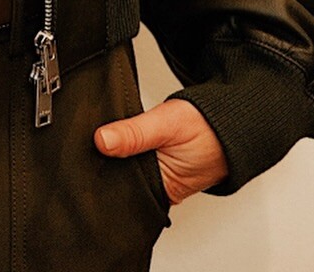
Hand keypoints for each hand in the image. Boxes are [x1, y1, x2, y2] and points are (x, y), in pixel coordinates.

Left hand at [95, 98, 228, 204]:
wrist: (230, 123)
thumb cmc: (207, 128)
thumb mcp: (166, 124)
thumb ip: (134, 133)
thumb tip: (101, 141)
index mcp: (163, 191)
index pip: (120, 188)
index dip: (100, 169)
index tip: (84, 150)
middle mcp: (159, 190)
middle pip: (120, 178)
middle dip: (105, 160)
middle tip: (91, 138)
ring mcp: (158, 179)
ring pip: (126, 168)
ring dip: (115, 152)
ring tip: (105, 135)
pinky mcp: (158, 167)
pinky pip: (134, 161)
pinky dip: (125, 148)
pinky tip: (117, 136)